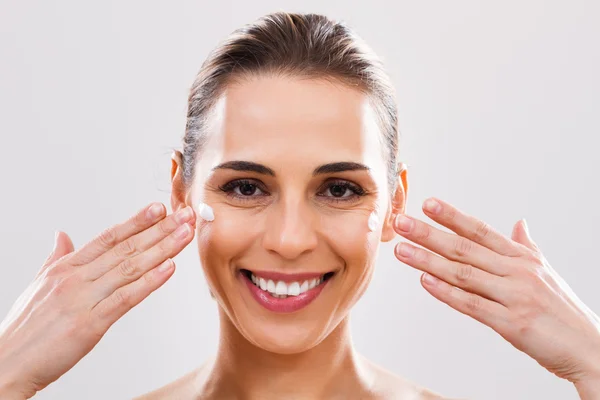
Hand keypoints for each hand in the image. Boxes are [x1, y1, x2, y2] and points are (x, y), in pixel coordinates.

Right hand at [0, 202, 195, 397]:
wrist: (6, 363)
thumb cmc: (24, 327)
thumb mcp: (39, 284)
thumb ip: (57, 257)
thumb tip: (63, 235)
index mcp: (66, 267)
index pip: (108, 237)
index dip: (137, 221)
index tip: (160, 208)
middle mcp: (76, 278)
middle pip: (125, 247)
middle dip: (159, 230)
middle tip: (185, 216)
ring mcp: (83, 299)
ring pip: (130, 267)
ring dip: (162, 249)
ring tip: (184, 235)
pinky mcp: (89, 324)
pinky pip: (125, 298)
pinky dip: (148, 282)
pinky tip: (168, 269)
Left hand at [392, 197, 599, 386]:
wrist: (592, 349)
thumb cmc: (564, 311)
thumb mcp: (546, 272)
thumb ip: (527, 247)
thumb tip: (519, 223)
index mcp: (523, 258)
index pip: (481, 230)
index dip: (453, 217)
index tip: (428, 204)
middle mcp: (517, 272)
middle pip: (465, 248)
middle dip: (429, 233)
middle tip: (402, 222)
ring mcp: (514, 297)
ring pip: (463, 273)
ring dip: (428, 260)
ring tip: (402, 249)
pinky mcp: (512, 324)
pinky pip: (472, 305)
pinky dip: (446, 292)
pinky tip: (425, 281)